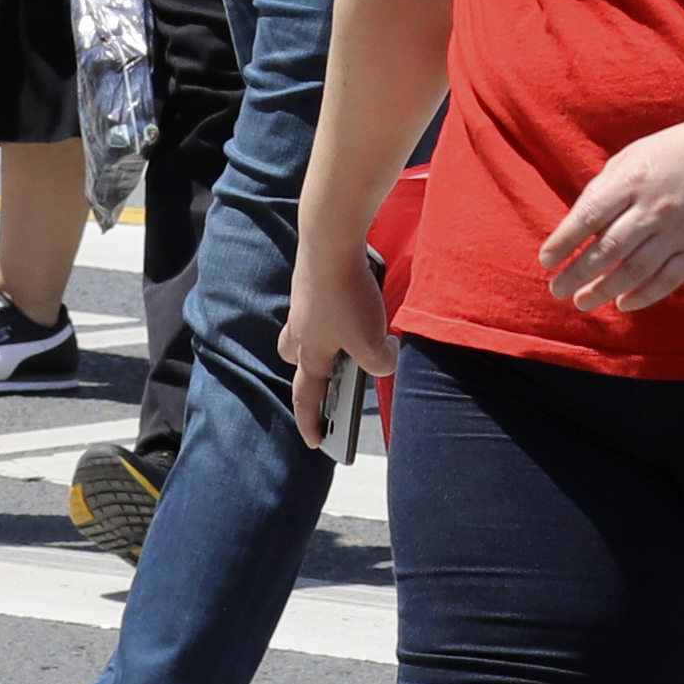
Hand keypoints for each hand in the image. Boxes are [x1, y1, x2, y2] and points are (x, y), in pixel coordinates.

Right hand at [278, 231, 395, 444]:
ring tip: (352, 340)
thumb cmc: (345, 294)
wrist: (330, 240)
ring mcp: (303, 304)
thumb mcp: (371, 342)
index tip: (315, 442)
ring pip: (307, 332)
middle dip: (312, 376)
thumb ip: (379, 363)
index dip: (311, 423)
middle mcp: (300, 331)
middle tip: (332, 380)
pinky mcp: (313, 282)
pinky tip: (358, 302)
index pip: (306, 399)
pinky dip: (334, 312)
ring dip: (323, 342)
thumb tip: (386, 357)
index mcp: (309, 354)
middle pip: (298, 362)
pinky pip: (321, 306)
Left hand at [538, 110, 683, 314]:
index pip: (589, 217)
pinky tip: (622, 303)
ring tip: (582, 302)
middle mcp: (656, 206)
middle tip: (556, 290)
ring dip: (605, 290)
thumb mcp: (628, 160)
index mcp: (632, 179)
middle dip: (578, 273)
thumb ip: (601, 193)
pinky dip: (644, 296)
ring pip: (637, 270)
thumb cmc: (665, 157)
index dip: (564, 242)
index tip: (546, 260)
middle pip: (609, 249)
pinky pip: (669, 279)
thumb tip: (571, 234)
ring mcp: (680, 228)